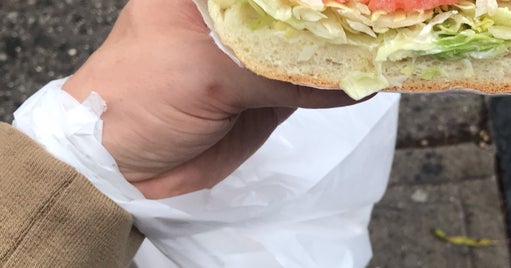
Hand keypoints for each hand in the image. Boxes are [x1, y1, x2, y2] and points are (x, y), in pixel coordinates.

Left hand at [62, 0, 361, 198]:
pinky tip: (373, 74)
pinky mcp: (272, 85)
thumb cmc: (139, 99)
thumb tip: (347, 73)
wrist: (122, 166)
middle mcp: (235, 10)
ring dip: (347, 45)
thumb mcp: (204, 73)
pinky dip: (343, 82)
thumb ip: (275, 70)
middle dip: (336, 12)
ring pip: (312, 39)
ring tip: (385, 39)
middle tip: (378, 13)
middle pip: (299, 7)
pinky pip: (315, 79)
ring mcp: (257, 48)